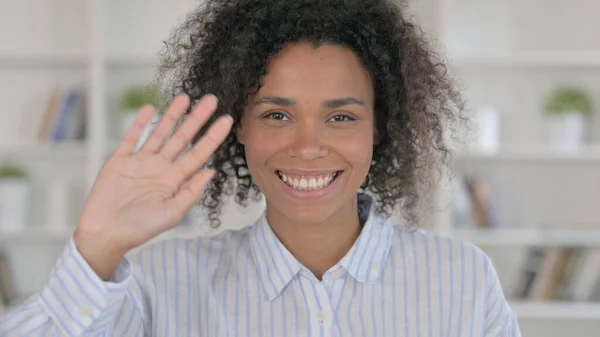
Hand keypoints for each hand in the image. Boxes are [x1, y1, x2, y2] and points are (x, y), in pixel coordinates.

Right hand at [73, 94, 231, 279]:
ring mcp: (140, 162)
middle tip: (212, 100)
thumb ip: (191, 192)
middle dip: (197, 119)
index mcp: (174, 181)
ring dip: (172, 116)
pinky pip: (132, 138)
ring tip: (185, 97)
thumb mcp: (172, 213)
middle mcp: (160, 168)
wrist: (105, 233)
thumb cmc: (139, 229)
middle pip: (182, 138)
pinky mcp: (120, 160)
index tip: (227, 121)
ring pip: (160, 133)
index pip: (198, 154)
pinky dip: (140, 123)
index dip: (212, 137)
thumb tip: (211, 171)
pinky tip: (151, 109)